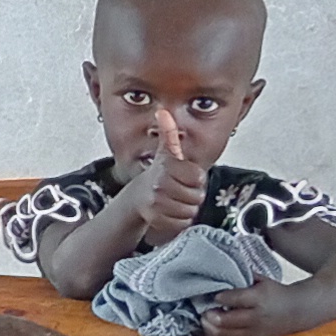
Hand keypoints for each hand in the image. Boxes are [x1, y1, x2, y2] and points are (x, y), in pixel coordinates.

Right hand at [137, 110, 210, 233]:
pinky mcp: (156, 219)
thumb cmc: (159, 175)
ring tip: (175, 201)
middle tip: (180, 190)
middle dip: (192, 195)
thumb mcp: (166, 152)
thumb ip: (169, 133)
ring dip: (186, 208)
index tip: (184, 176)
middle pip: (196, 196)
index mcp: (166, 167)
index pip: (198, 177)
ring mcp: (157, 203)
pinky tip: (171, 212)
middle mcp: (159, 184)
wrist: (138, 197)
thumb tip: (163, 112)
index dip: (195, 178)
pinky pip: (182, 223)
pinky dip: (180, 220)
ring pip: (190, 211)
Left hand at [192, 278, 296, 335]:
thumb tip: (217, 275)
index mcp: (259, 299)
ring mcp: (254, 333)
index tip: (214, 295)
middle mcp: (256, 318)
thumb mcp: (261, 280)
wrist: (297, 311)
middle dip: (208, 314)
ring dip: (208, 327)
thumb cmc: (275, 292)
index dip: (218, 297)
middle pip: (223, 321)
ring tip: (206, 318)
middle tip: (204, 308)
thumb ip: (241, 277)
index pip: (232, 299)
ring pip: (222, 335)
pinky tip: (211, 329)